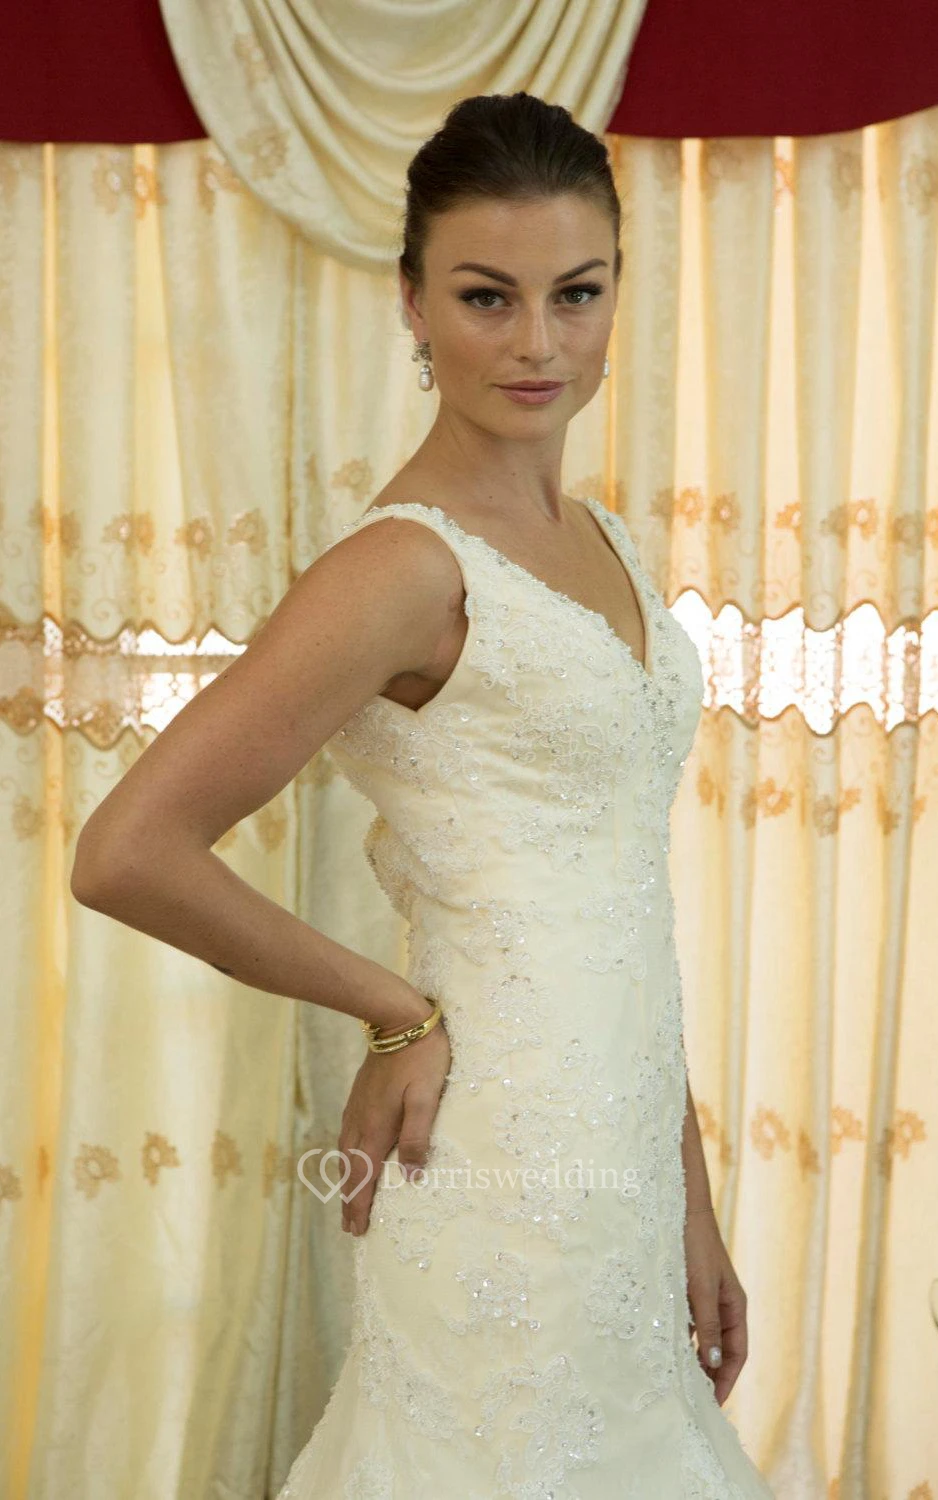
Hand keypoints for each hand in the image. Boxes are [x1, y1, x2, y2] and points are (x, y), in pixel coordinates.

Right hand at [338, 994, 450, 1237]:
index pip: (365, 1177)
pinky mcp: (359, 1096)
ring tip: (347, 1200)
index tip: (356, 1230)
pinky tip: (350, 1156)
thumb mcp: (426, 1099)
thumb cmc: (421, 1059)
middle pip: (351, 1170)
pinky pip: (347, 1137)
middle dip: (350, 1200)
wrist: (399, 1021)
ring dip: (346, 1181)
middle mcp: (361, 1123)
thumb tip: (411, 1178)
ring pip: (346, 1153)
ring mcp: (357, 1108)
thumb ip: (417, 1138)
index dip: (361, 1204)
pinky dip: (347, 1157)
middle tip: (348, 1228)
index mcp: (376, 1128)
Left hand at [683, 1203, 747, 1405]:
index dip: (727, 1379)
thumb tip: (713, 1362)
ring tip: (681, 1383)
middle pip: (722, 1350)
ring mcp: (706, 1298)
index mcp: (735, 1306)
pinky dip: (682, 1340)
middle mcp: (723, 1305)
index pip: (737, 1353)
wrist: (682, 1210)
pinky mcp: (689, 1291)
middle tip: (696, 1400)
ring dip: (696, 1360)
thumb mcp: (701, 1289)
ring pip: (705, 1338)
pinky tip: (668, 1350)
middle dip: (713, 1375)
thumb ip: (708, 1325)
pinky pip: (690, 1324)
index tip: (714, 1403)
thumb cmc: (695, 1247)